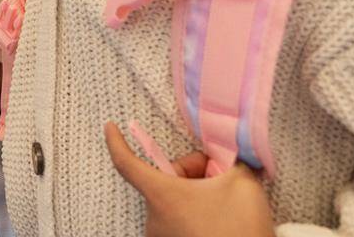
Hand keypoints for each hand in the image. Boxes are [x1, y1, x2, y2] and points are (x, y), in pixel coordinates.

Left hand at [105, 122, 274, 236]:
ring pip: (173, 201)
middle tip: (220, 174)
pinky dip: (194, 211)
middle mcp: (153, 219)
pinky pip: (177, 220)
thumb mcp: (242, 183)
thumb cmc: (240, 228)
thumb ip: (231, 161)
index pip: (126, 164)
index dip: (116, 142)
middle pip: (164, 180)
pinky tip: (219, 216)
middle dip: (192, 171)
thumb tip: (230, 158)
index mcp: (162, 196)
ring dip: (195, 193)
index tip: (110, 127)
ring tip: (224, 199)